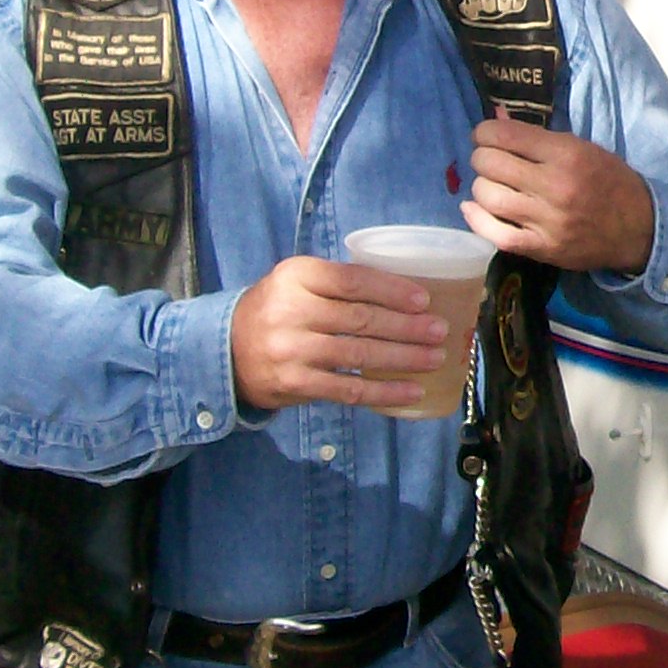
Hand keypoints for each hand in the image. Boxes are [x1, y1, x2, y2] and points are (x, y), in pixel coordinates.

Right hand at [231, 256, 447, 413]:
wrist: (227, 348)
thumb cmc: (280, 308)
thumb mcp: (298, 280)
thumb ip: (340, 282)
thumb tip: (408, 291)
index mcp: (297, 275)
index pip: (352, 280)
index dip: (392, 290)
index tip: (425, 300)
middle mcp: (291, 310)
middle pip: (360, 319)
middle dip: (407, 327)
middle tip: (440, 331)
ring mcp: (291, 350)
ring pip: (358, 355)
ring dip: (403, 359)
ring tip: (435, 358)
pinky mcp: (295, 383)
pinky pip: (347, 390)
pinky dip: (384, 392)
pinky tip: (411, 392)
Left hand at [461, 119, 654, 274]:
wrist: (639, 229)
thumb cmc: (610, 181)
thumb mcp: (582, 148)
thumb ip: (538, 136)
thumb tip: (495, 118)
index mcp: (567, 154)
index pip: (505, 135)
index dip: (485, 132)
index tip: (486, 135)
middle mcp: (555, 186)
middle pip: (491, 164)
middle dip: (481, 157)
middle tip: (487, 159)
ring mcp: (548, 220)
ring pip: (488, 197)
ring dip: (480, 186)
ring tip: (489, 183)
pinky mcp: (543, 248)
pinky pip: (497, 235)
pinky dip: (477, 220)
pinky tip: (473, 208)